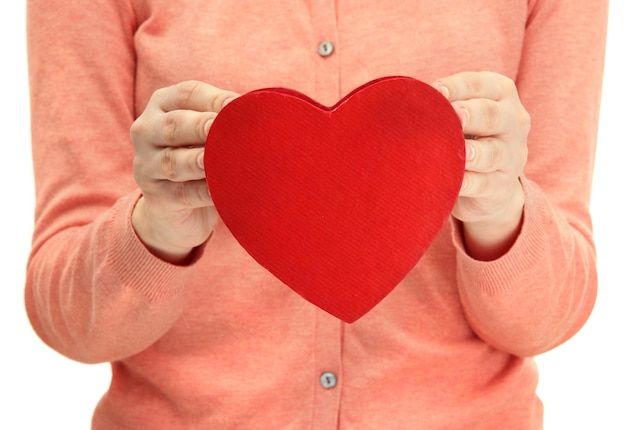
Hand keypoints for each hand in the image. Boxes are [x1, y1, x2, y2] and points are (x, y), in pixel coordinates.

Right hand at [130, 81, 238, 262]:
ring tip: (218, 161)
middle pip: (175, 125)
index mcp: (162, 105)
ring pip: (174, 162)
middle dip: (200, 126)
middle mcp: (147, 131)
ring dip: (199, 161)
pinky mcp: (157, 198)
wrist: (173, 211)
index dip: (214, 98)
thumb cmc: (198, 159)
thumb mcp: (205, 134)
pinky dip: (205, 192)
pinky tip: (222, 192)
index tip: (240, 105)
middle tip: (221, 128)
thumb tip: (261, 112)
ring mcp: (147, 166)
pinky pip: (183, 194)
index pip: (187, 94)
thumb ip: (224, 120)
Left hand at [432, 72, 529, 259]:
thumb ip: (440, 104)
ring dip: (474, 152)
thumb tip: (400, 97)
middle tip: (453, 114)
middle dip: (472, 113)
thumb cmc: (466, 136)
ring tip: (460, 153)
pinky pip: (486, 184)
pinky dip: (470, 183)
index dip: (457, 86)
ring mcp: (511, 156)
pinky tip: (457, 183)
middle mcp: (513, 122)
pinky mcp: (502, 186)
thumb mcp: (460, 114)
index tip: (434, 90)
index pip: (481, 84)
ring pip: (493, 152)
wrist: (490, 185)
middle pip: (493, 115)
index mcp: (501, 95)